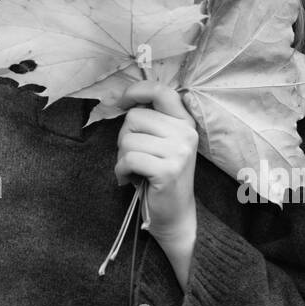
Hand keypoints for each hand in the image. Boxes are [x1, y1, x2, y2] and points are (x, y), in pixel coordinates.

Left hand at [113, 80, 198, 248]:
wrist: (174, 215)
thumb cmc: (159, 175)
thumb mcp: (160, 142)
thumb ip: (149, 120)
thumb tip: (118, 99)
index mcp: (185, 121)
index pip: (160, 90)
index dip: (135, 91)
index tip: (121, 102)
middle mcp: (186, 133)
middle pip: (135, 117)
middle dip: (125, 137)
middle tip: (134, 156)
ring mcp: (179, 151)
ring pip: (128, 139)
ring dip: (122, 157)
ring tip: (135, 169)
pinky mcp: (168, 170)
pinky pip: (129, 159)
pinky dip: (121, 170)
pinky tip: (129, 179)